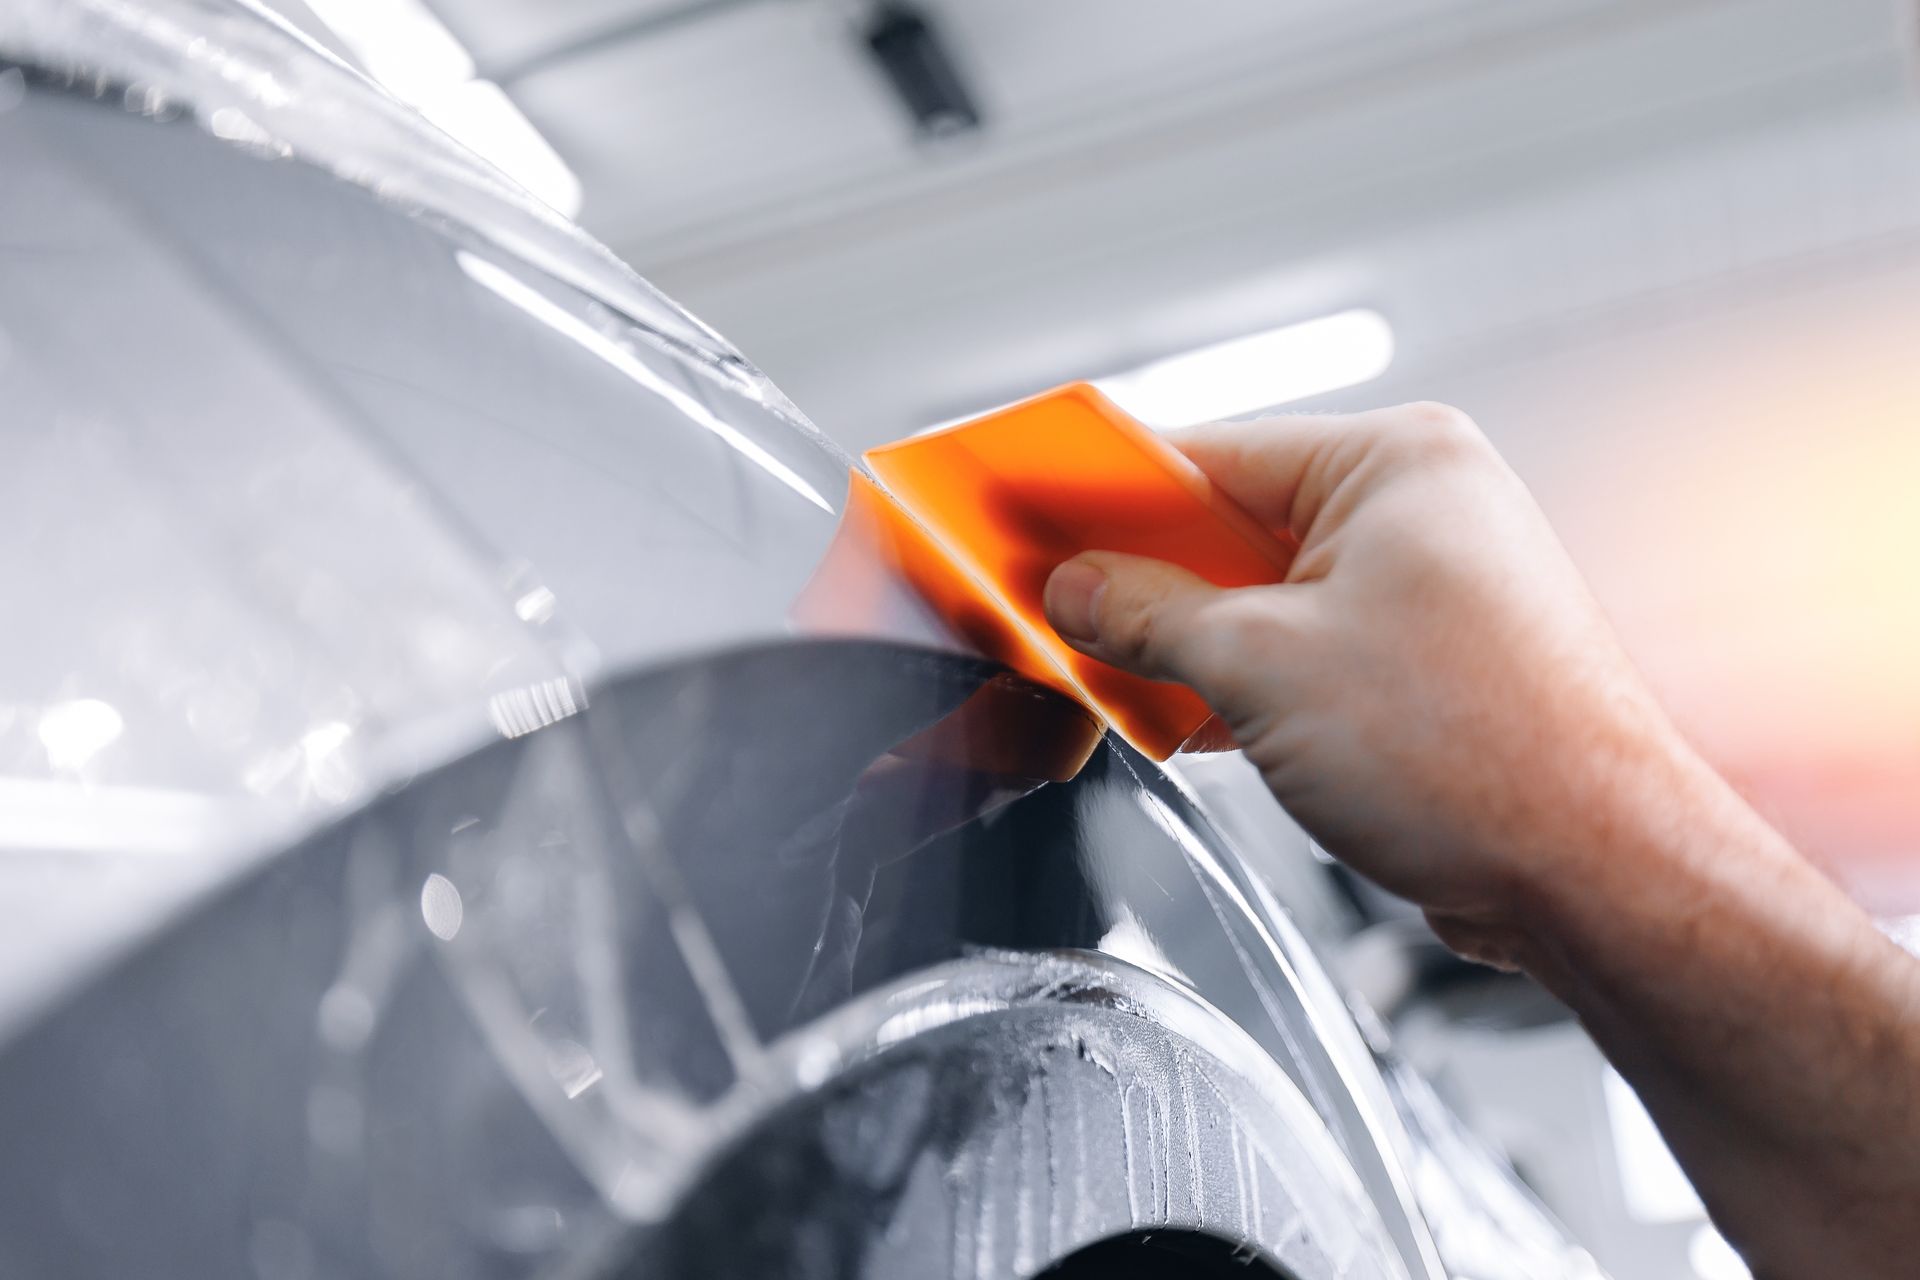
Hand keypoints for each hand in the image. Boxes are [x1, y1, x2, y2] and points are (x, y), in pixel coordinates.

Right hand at [1042, 402, 1691, 966]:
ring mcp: (1430, 589)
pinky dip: (1241, 681)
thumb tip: (1076, 590)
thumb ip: (1147, 615)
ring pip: (1265, 596)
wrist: (1597, 875)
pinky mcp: (1428, 664)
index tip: (1030, 510)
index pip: (1209, 451)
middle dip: (1143, 579)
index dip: (1104, 490)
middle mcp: (1422, 510)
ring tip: (1107, 671)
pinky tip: (1181, 717)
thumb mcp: (1261, 667)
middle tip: (1051, 606)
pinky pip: (1304, 648)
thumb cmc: (1479, 754)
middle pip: (1232, 525)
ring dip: (1188, 642)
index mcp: (1395, 463)